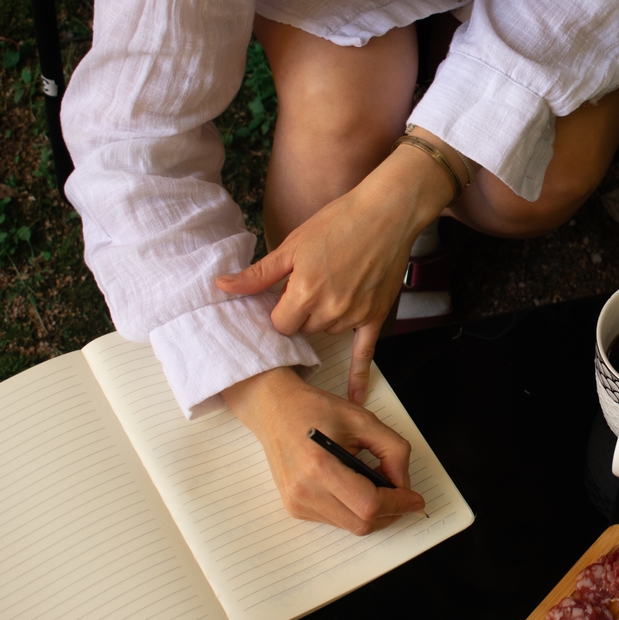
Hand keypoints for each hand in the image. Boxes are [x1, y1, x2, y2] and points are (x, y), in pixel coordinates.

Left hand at [216, 132, 456, 404]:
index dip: (279, 310)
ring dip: (325, 318)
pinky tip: (356, 398)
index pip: (279, 325)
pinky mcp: (374, 317)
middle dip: (301, 313)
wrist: (387, 214)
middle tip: (309, 284)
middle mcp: (329, 310)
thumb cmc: (339, 222)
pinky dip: (359, 377)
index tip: (284, 294)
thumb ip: (258, 275)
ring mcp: (353, 316)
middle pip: (303, 330)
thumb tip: (222, 287)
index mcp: (304, 293)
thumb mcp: (293, 245)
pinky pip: (364, 353)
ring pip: (327, 331)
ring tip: (335, 284)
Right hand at [221, 367, 425, 533]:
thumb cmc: (316, 410)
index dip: (398, 504)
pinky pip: (335, 520)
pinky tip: (355, 486)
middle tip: (402, 494)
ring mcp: (297, 502)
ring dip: (372, 512)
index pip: (369, 504)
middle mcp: (305, 491)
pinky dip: (354, 510)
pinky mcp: (294, 507)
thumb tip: (404, 484)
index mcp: (320, 466)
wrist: (276, 409)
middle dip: (390, 512)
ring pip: (350, 526)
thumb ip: (394, 451)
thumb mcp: (364, 420)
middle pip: (362, 523)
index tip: (415, 499)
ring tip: (376, 484)